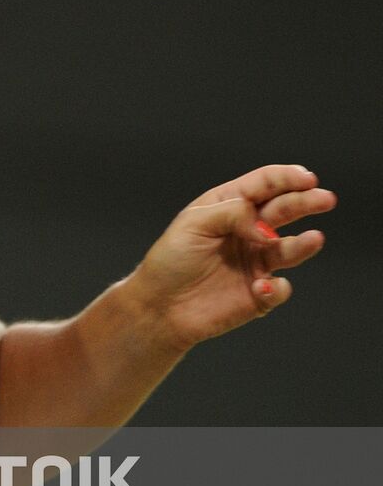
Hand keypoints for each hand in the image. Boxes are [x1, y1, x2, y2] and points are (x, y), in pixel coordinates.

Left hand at [125, 164, 335, 351]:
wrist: (159, 307)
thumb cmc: (170, 261)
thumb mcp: (192, 224)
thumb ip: (231, 213)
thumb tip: (264, 226)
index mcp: (229, 207)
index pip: (263, 185)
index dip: (285, 179)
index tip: (306, 178)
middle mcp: (248, 231)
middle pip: (284, 211)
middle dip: (305, 201)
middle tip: (324, 198)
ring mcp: (256, 261)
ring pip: (290, 248)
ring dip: (304, 244)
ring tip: (314, 239)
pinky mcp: (259, 293)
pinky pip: (280, 289)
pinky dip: (277, 288)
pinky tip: (261, 287)